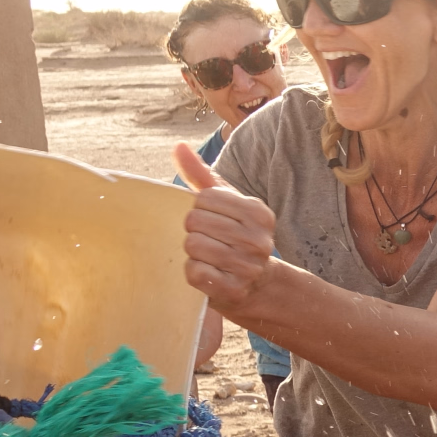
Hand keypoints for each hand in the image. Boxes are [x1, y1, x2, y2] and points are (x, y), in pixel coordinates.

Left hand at [175, 143, 278, 309]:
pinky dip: (193, 273)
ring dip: (192, 252)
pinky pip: (194, 272)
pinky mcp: (234, 290)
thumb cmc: (234, 235)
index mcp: (258, 212)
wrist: (256, 283)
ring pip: (193, 246)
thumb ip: (200, 175)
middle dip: (193, 231)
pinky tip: (208, 272)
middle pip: (195, 222)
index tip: (211, 220)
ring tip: (207, 256)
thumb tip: (178, 146)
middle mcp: (258, 239)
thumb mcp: (224, 204)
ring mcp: (248, 267)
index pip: (204, 198)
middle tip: (208, 240)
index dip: (198, 209)